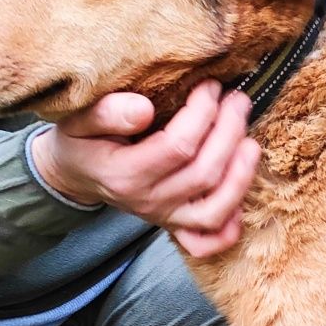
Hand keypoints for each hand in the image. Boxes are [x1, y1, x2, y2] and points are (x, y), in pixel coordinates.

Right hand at [30, 80, 259, 256]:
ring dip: (241, 175)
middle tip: (238, 100)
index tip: (210, 85)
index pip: (178, 146)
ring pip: (215, 208)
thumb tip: (143, 108)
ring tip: (251, 140)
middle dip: (229, 133)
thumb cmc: (80, 140)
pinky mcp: (175, 225)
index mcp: (124, 174)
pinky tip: (241, 195)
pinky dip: (230, 226)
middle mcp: (148, 201)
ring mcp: (164, 217)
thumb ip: (106, 112)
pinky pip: (208, 239)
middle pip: (205, 173)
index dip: (202, 114)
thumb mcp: (78, 119)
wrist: (75, 173)